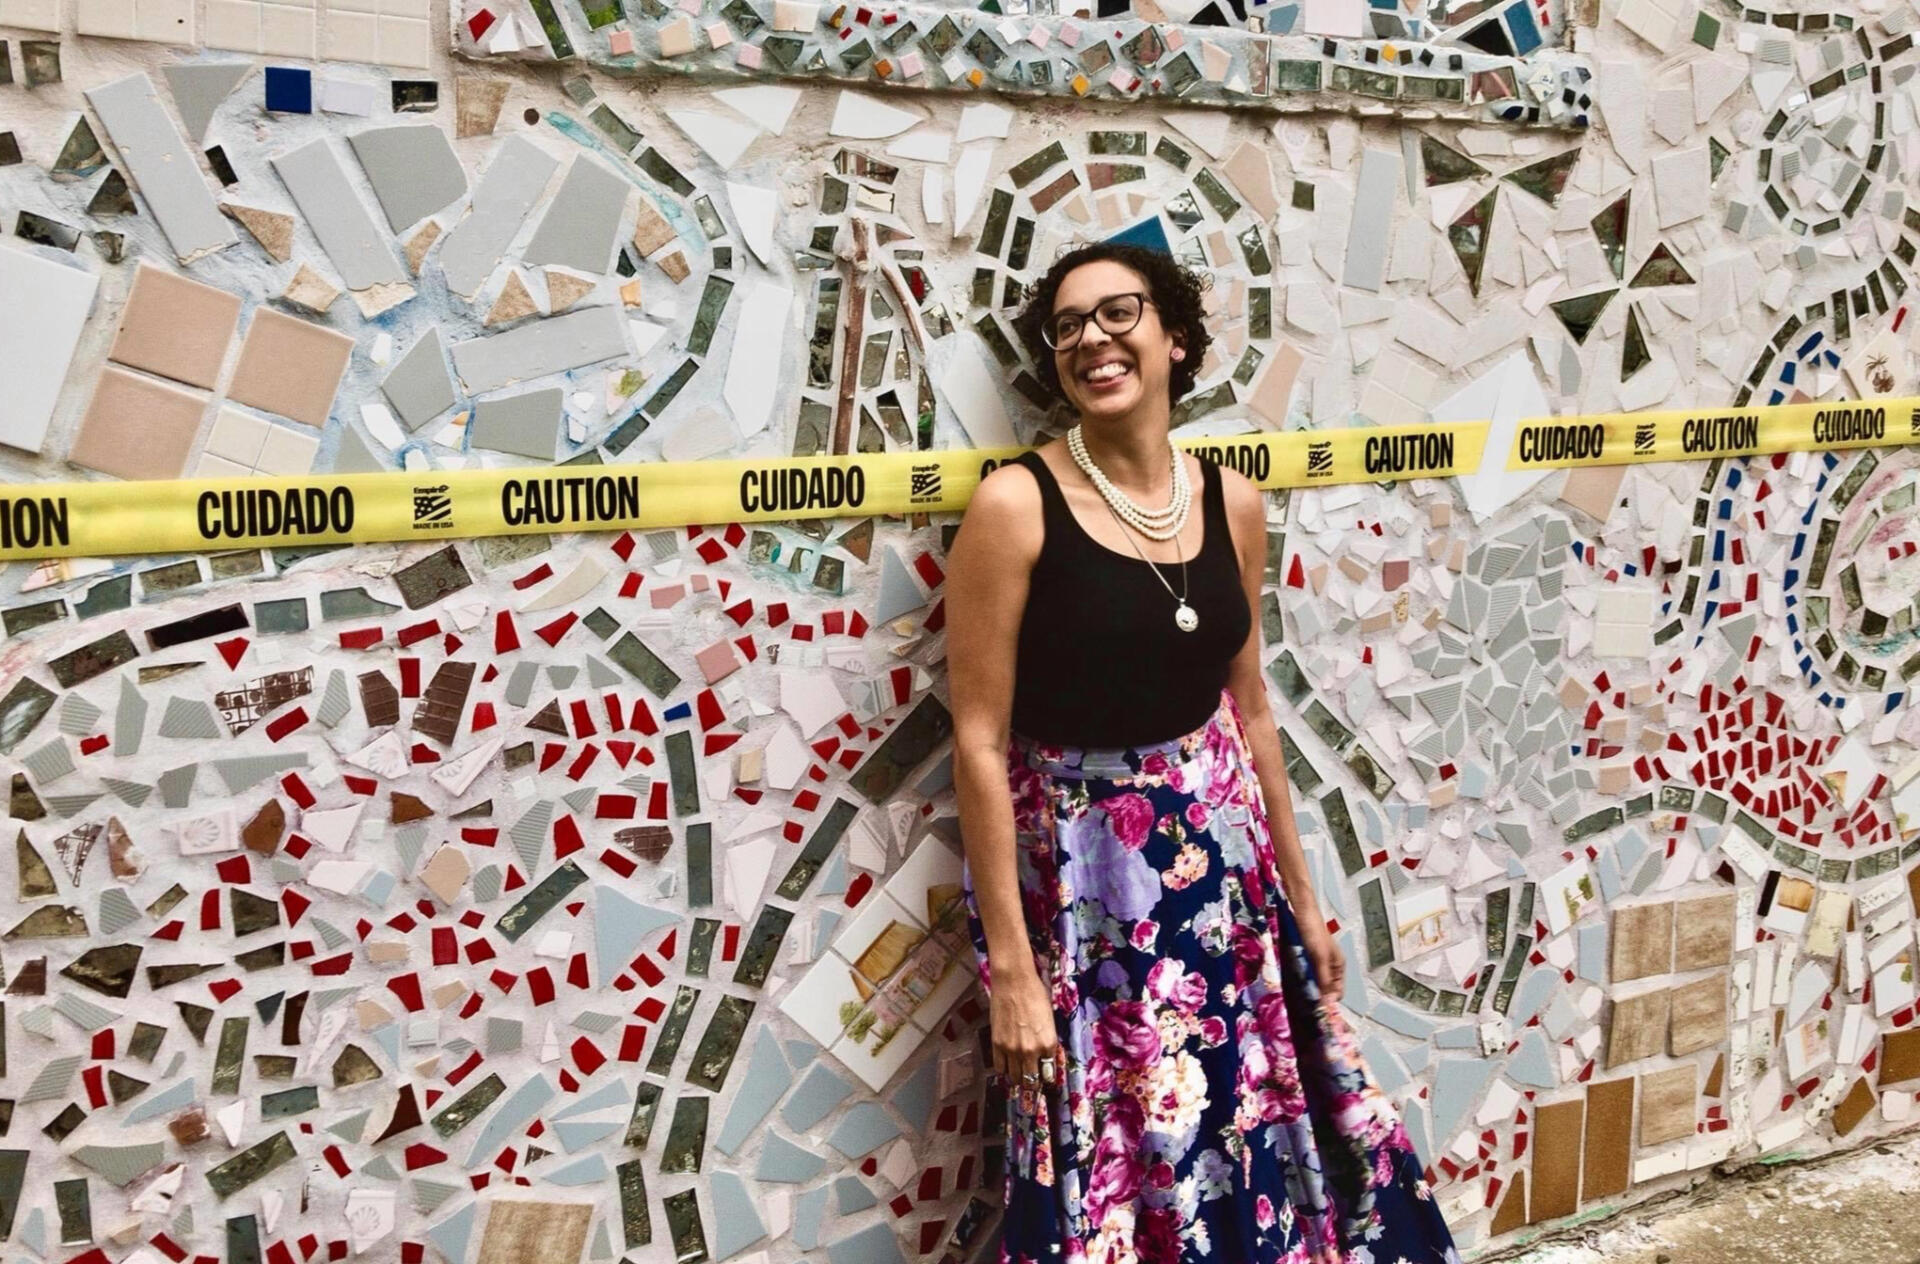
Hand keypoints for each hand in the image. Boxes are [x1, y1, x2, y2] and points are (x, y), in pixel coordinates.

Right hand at [988, 954, 1061, 1090]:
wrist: (1014, 981)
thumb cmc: (1035, 994)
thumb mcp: (1049, 1019)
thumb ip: (1047, 1040)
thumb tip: (1046, 1054)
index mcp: (1048, 1043)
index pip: (1049, 1073)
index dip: (1047, 1078)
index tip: (1045, 1079)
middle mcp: (1031, 1051)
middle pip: (1032, 1080)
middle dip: (1033, 1084)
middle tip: (1032, 1083)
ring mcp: (1012, 1049)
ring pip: (1015, 1078)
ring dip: (1018, 1079)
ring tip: (1019, 1077)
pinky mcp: (997, 1044)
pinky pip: (999, 1067)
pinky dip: (1004, 1070)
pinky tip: (1006, 1066)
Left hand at [1297, 914, 1345, 1002]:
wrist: (1300, 913)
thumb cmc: (1314, 934)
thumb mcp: (1320, 959)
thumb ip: (1325, 980)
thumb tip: (1328, 1004)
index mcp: (1339, 966)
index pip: (1337, 993)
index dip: (1328, 1002)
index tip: (1316, 1010)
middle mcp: (1330, 967)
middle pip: (1325, 989)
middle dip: (1317, 996)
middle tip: (1304, 1004)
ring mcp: (1317, 963)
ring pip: (1314, 983)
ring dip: (1307, 989)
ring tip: (1297, 995)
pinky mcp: (1306, 959)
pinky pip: (1305, 975)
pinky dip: (1301, 980)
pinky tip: (1293, 983)